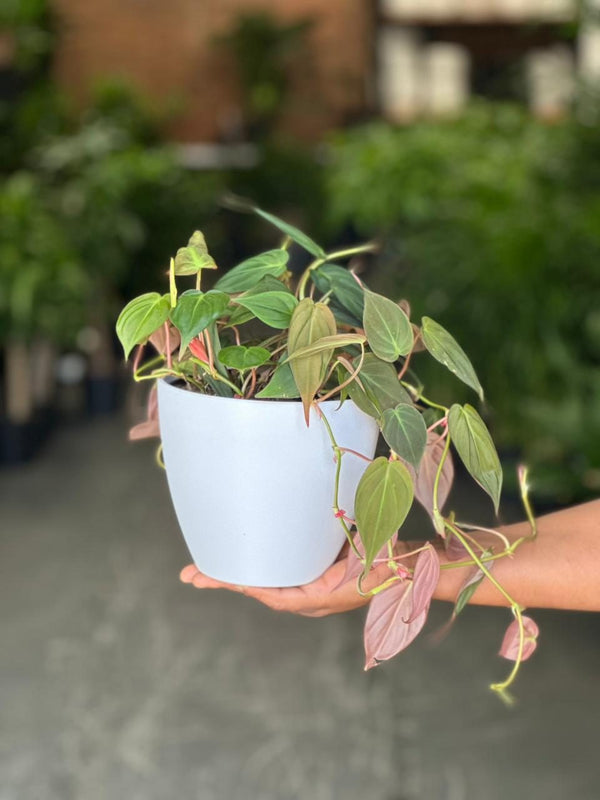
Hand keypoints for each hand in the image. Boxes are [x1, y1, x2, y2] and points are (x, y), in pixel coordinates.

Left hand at [180, 546, 394, 617]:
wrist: (406, 572)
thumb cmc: (390, 565)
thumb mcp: (372, 554)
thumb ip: (358, 540)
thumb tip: (346, 516)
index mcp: (317, 597)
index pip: (272, 593)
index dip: (244, 584)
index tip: (214, 578)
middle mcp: (307, 597)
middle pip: (259, 590)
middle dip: (225, 580)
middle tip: (189, 575)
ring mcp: (307, 589)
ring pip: (264, 584)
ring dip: (234, 576)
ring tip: (199, 571)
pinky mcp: (310, 577)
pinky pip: (276, 576)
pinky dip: (254, 571)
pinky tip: (240, 558)